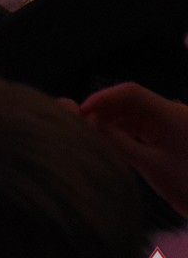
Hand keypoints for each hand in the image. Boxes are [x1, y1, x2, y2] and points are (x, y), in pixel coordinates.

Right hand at [82, 82, 187, 216]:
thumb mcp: (149, 165)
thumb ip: (116, 141)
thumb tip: (88, 122)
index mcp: (172, 114)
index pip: (131, 92)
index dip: (102, 97)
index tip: (81, 112)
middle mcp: (176, 113)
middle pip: (135, 102)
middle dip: (108, 110)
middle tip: (83, 125)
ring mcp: (179, 125)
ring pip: (140, 114)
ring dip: (117, 122)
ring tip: (95, 136)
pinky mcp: (179, 137)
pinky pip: (149, 126)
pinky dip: (130, 132)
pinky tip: (116, 143)